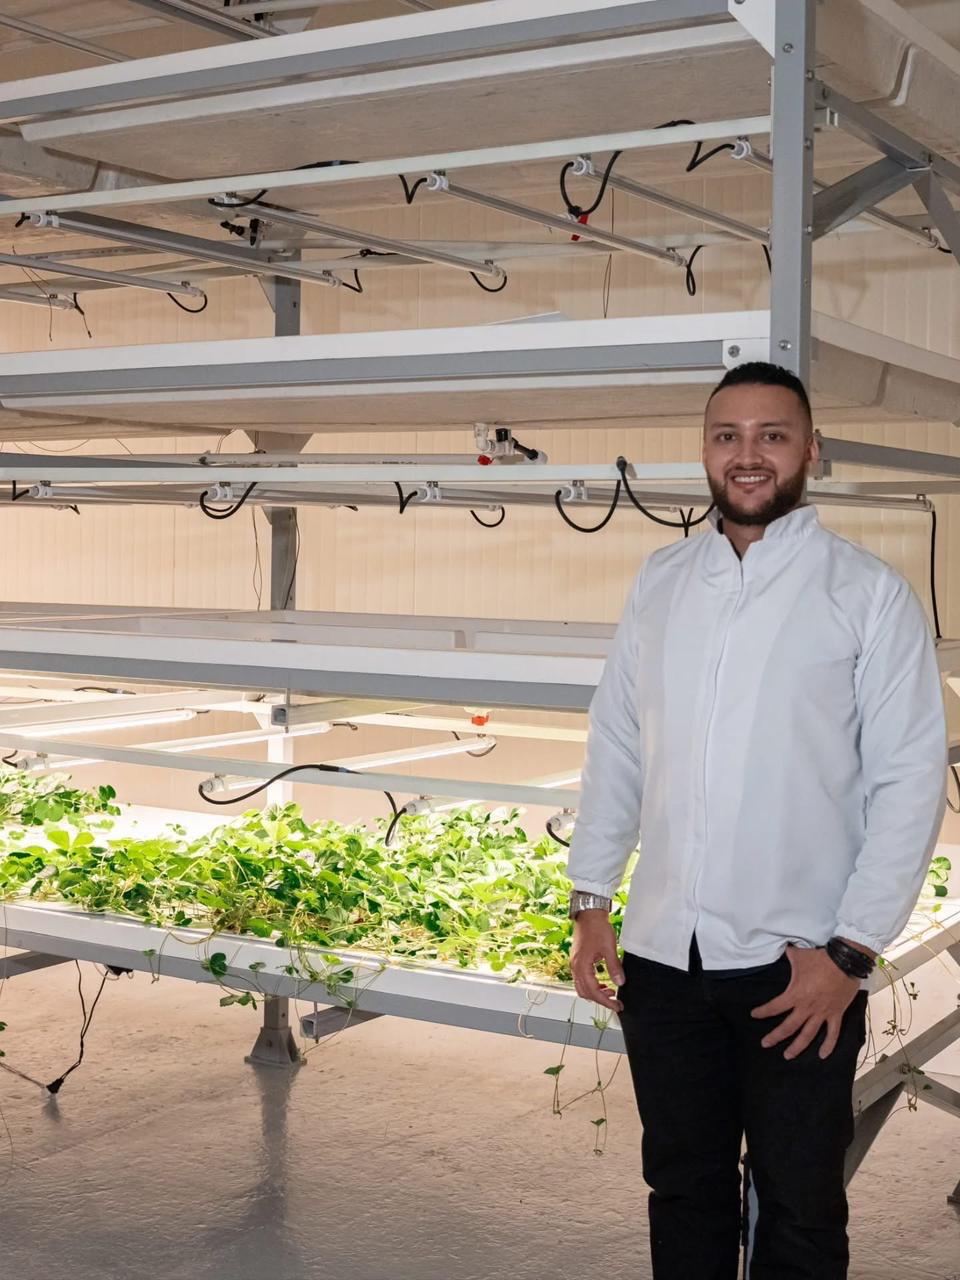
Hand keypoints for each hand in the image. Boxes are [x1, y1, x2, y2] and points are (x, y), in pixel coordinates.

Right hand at [570, 911, 624, 1012]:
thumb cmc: (596, 927)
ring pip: (582, 986)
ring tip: (611, 992)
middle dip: (600, 1000)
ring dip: (596, 992)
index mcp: (582, 965)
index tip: (616, 1006)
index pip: (593, 991)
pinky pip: (582, 978)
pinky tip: (604, 982)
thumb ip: (614, 967)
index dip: (606, 1001)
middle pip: (585, 992)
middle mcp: (575, 966)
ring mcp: (575, 963)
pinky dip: (592, 984)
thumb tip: (620, 982)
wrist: (589, 913)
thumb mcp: (609, 948)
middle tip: (615, 1002)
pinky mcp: (578, 960)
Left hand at [751, 945, 861, 1060]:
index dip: (763, 1012)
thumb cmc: (820, 958)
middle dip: (775, 1037)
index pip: (775, 1007)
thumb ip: (788, 955)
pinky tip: (823, 1055)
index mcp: (795, 994)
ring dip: (797, 1047)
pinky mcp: (836, 1014)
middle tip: (765, 1044)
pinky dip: (828, 1045)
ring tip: (788, 1056)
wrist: (844, 961)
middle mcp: (807, 1007)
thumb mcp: (798, 955)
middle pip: (788, 1027)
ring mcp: (822, 1013)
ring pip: (808, 1035)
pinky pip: (833, 1033)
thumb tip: (782, 948)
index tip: (753, 1015)